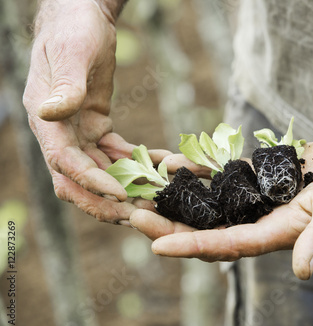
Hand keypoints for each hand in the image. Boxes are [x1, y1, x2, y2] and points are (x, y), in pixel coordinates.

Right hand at [22, 0, 152, 222]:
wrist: (83, 16)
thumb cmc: (73, 30)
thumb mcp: (71, 54)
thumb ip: (64, 86)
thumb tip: (50, 114)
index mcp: (46, 118)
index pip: (64, 161)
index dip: (90, 181)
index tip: (121, 194)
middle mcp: (59, 131)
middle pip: (77, 179)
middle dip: (105, 200)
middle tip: (140, 213)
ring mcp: (77, 131)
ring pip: (98, 171)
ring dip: (124, 187)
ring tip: (155, 197)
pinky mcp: (96, 126)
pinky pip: (114, 153)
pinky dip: (134, 163)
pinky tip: (159, 166)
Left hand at [130, 129, 312, 278]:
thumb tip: (302, 272)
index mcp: (281, 233)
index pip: (228, 244)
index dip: (192, 245)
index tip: (155, 244)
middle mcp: (266, 219)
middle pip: (211, 226)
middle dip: (173, 222)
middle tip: (135, 214)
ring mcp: (263, 197)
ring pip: (213, 202)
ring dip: (180, 197)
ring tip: (144, 187)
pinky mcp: (265, 174)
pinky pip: (226, 174)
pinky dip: (202, 170)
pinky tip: (176, 162)